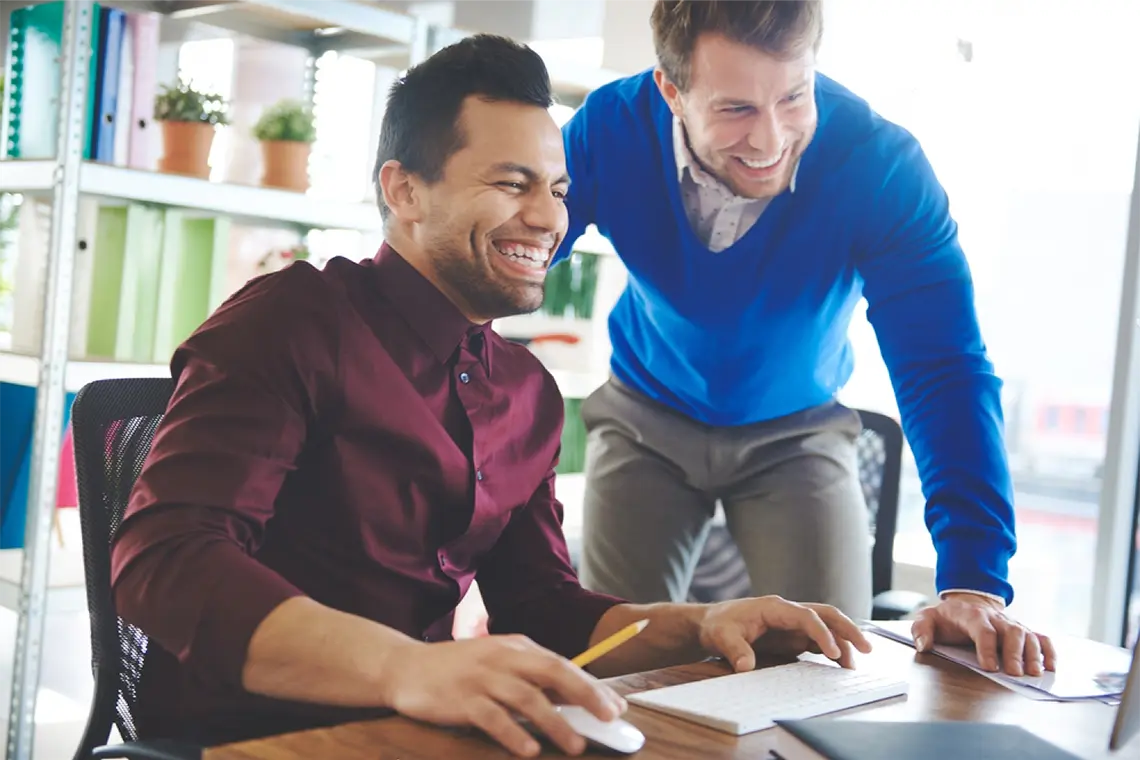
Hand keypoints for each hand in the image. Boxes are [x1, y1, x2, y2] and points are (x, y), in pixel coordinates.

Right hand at [381, 634, 626, 757]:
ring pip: (526, 697)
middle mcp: (502, 657)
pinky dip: (513, 734)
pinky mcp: (460, 699)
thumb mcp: (496, 663)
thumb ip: (528, 677)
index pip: (561, 663)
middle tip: (608, 717)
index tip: (616, 706)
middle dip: (585, 694)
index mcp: (515, 646)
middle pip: (552, 671)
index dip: (591, 685)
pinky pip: (492, 717)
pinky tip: (530, 750)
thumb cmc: (457, 669)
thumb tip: (570, 700)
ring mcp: (480, 677)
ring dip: (554, 722)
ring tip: (576, 745)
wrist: (404, 667)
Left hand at [697, 595, 873, 671]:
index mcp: (774, 608)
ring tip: (854, 666)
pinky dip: (831, 650)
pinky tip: (840, 665)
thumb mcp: (721, 636)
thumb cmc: (718, 625)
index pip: (807, 616)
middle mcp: (788, 612)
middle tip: (867, 648)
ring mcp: (791, 624)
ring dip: (843, 642)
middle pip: (825, 614)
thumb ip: (735, 650)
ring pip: (825, 627)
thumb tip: (745, 666)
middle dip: (847, 629)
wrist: (711, 624)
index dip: (822, 633)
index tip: (833, 653)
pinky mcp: (791, 636)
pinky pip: (817, 641)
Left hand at [911, 593, 1055, 675]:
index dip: (987, 647)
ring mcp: (1011, 624)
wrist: (967, 603)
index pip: (983, 629)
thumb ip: (921, 630)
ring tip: (1034, 673)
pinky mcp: (1023, 631)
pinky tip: (1051, 667)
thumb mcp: (927, 618)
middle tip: (1014, 674)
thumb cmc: (947, 617)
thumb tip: (923, 645)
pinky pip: (1041, 637)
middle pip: (1011, 632)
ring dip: (1033, 654)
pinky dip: (1048, 651)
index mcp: (972, 615)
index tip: (990, 667)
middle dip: (1014, 653)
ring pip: (1028, 635)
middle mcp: (996, 618)